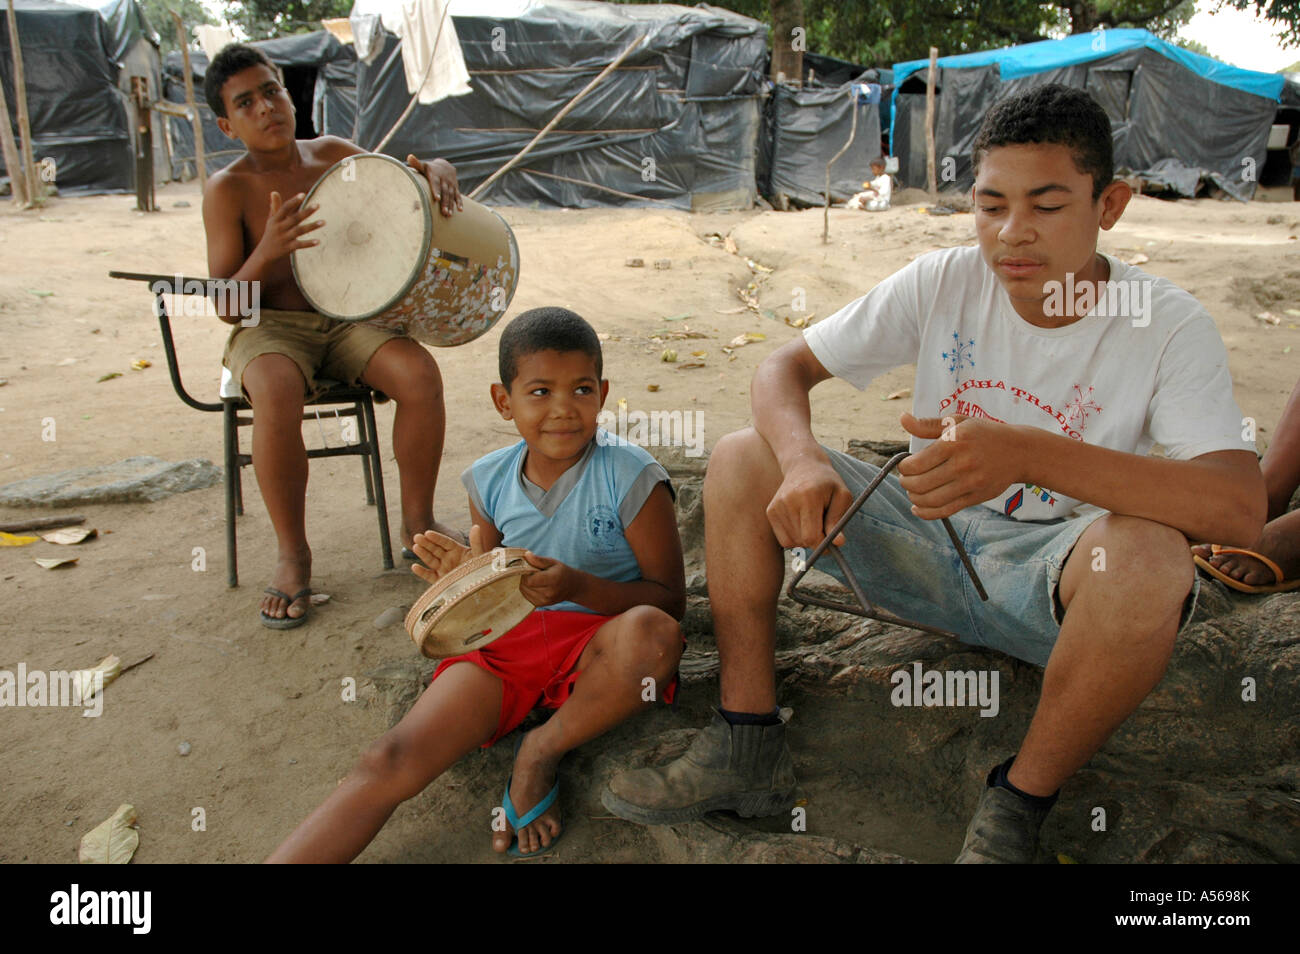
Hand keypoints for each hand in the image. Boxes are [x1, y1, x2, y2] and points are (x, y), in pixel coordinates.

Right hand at [256, 191, 323, 261]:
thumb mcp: (271, 220)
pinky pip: (300, 245)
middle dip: (306, 211)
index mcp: (275, 219)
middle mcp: (280, 228)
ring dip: (312, 226)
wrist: (264, 254)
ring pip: (300, 231)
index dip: (294, 201)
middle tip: (318, 204)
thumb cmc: (271, 233)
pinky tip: (318, 241)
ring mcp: (284, 238)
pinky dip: (309, 243)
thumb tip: (274, 192)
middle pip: (295, 218)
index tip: (303, 194)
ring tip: (324, 222)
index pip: (285, 208)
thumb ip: (275, 206)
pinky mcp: (288, 248)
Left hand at [408, 154, 461, 216]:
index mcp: (435, 175)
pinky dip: (459, 203)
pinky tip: (460, 210)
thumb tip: (409, 157)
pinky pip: (458, 196)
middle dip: (444, 202)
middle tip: (443, 212)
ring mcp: (451, 184)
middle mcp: (444, 180)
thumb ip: (416, 163)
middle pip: (445, 192)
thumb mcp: (424, 165)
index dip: (436, 190)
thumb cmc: (430, 168)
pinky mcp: (455, 188)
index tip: (437, 198)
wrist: (445, 165)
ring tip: (448, 214)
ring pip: (451, 195)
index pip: (436, 183)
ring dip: (450, 205)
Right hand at [410, 525, 484, 583]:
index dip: (436, 538)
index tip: (428, 533)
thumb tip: (477, 526)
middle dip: (426, 543)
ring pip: (430, 560)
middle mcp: (448, 558)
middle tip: (417, 537)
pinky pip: (429, 576)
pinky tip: (414, 567)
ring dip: (422, 554)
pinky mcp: (440, 581)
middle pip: (435, 549)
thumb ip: (476, 542)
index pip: (445, 542)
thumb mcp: (479, 555)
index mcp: (456, 550)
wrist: (482, 587)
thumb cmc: (481, 569)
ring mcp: (443, 569)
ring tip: (415, 547)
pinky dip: (422, 572)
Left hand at [518, 552, 576, 606]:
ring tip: (535, 579)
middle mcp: (549, 592)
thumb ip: (539, 560)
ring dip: (526, 584)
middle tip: (533, 573)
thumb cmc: (561, 572)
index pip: (530, 580)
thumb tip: (526, 555)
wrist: (572, 586)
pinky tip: (535, 586)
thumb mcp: (552, 562)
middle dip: (526, 578)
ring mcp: (546, 600)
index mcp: (553, 579)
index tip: (531, 569)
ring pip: (525, 591)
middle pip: (526, 586)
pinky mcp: (542, 604)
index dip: (527, 573)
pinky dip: (527, 590)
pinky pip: (527, 596)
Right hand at [765, 456, 854, 548]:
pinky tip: (801, 522)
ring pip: (792, 542)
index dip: (823, 545)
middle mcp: (789, 501)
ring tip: (812, 521)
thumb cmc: (828, 483)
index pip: (811, 536)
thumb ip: (838, 520)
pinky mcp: (770, 511)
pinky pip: (784, 539)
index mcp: (809, 497)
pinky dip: (795, 537)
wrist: (804, 466)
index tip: (831, 541)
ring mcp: (777, 506)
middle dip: (816, 541)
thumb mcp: (842, 496)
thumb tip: (838, 543)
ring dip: (805, 539)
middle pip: (802, 540)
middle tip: (824, 528)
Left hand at [896, 412, 1024, 519]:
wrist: (1019, 451)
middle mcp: (962, 464)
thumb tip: (903, 419)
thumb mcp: (957, 422)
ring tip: (913, 490)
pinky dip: (926, 513)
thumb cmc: (983, 433)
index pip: (916, 464)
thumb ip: (927, 424)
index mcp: (954, 442)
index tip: (905, 465)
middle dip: (906, 483)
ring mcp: (970, 483)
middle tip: (905, 479)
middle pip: (920, 484)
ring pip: (930, 500)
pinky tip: (917, 507)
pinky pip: (945, 511)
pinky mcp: (976, 497)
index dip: (904, 467)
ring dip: (914, 497)